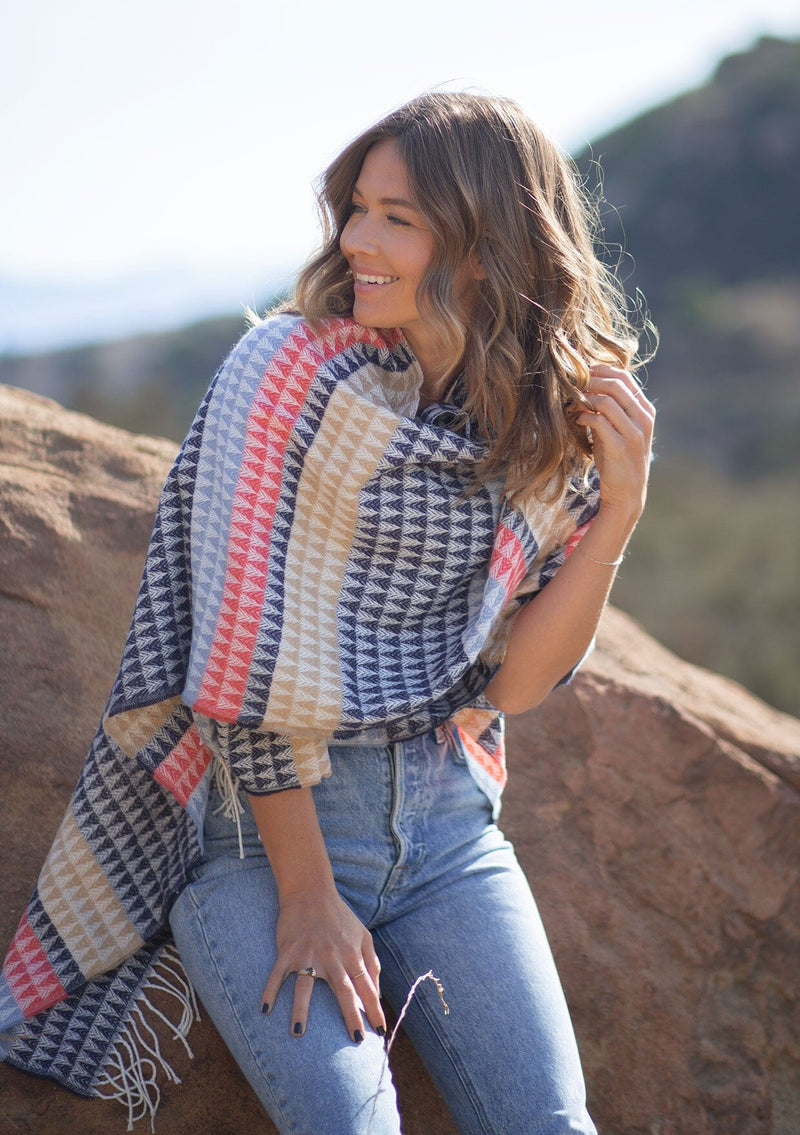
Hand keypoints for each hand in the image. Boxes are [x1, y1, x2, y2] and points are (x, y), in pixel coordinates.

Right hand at [261, 886, 384, 1042]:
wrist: (311, 891)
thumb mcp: (362, 935)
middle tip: (355, 1041)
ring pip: (304, 986)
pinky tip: (265, 1009)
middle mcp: (331, 956)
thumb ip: (372, 963)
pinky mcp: (288, 950)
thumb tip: (376, 993)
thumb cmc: (339, 916)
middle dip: (350, 1015)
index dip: (374, 1008)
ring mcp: (308, 953)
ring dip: (301, 1010)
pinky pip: (278, 974)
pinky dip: (271, 990)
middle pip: (343, 990)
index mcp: (351, 954)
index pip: (366, 986)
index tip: (380, 1031)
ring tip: (298, 1034)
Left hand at [578, 364, 655, 524]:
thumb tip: (586, 387)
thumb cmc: (618, 459)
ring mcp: (634, 433)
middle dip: (591, 380)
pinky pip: (600, 422)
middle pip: (616, 384)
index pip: (625, 377)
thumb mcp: (619, 430)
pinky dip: (584, 416)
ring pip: (607, 401)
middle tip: (572, 383)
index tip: (582, 371)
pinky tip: (577, 419)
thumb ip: (610, 410)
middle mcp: (644, 418)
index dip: (601, 370)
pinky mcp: (621, 447)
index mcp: (645, 410)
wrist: (627, 493)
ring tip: (571, 402)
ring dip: (585, 398)